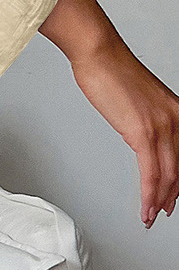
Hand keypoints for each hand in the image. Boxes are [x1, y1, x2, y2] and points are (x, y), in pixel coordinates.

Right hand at [68, 33, 178, 228]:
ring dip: (160, 200)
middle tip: (163, 210)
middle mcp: (176, 119)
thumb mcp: (139, 99)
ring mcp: (162, 126)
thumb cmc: (111, 70)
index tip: (173, 193)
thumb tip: (141, 136)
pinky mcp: (143, 133)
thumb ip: (147, 118)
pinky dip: (149, 195)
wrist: (99, 54)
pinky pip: (151, 173)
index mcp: (178, 111)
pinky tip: (145, 207)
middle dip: (172, 194)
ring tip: (151, 215)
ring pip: (169, 175)